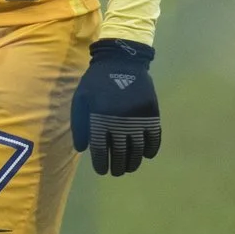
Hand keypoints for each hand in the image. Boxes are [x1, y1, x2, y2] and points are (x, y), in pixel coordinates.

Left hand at [71, 39, 160, 175]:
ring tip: (129, 168)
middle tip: (116, 172)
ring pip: (138, 149)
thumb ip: (80, 124)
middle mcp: (120, 122)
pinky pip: (154, 138)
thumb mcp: (81, 99)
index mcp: (100, 118)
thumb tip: (83, 148)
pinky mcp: (151, 114)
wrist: (121, 61)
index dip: (101, 163)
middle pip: (121, 153)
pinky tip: (145, 155)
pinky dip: (151, 150)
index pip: (101, 149)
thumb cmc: (96, 81)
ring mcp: (138, 119)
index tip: (102, 170)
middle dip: (118, 166)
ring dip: (134, 162)